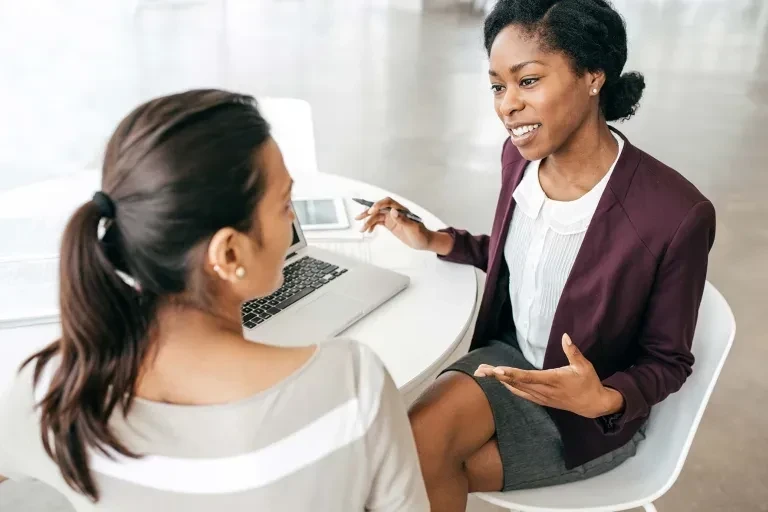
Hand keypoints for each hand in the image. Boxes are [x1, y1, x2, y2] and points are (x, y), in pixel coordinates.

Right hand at [355, 197, 432, 250]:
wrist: (423, 241)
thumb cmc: (421, 234)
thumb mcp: (413, 228)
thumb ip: (403, 219)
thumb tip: (393, 211)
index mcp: (401, 210)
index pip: (388, 203)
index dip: (379, 205)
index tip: (372, 211)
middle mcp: (395, 212)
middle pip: (379, 208)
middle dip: (368, 212)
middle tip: (360, 217)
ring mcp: (392, 218)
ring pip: (377, 216)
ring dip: (368, 221)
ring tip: (362, 229)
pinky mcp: (390, 224)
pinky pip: (379, 222)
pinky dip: (372, 225)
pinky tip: (369, 230)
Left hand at [474, 334, 624, 418]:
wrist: (593, 405)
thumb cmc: (589, 383)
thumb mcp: (584, 366)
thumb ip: (573, 352)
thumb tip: (565, 336)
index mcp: (553, 380)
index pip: (527, 377)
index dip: (511, 374)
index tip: (497, 370)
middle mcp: (543, 390)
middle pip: (515, 382)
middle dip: (496, 376)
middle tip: (480, 369)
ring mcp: (541, 397)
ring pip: (515, 388)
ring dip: (499, 380)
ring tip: (483, 372)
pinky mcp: (541, 400)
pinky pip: (520, 393)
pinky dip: (508, 386)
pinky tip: (499, 381)